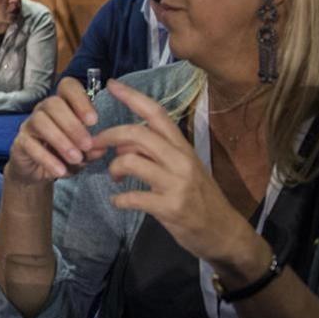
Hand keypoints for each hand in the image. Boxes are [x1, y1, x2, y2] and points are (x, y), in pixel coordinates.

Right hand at [5, 77, 103, 186]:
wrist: (38, 172)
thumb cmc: (63, 155)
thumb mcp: (83, 153)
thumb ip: (92, 149)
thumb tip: (101, 148)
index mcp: (63, 105)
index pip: (67, 86)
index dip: (80, 99)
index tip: (93, 121)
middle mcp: (44, 110)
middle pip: (53, 103)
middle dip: (73, 125)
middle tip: (87, 145)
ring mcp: (29, 124)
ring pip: (40, 121)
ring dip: (60, 140)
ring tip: (76, 158)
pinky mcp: (20, 142)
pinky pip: (30, 144)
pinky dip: (47, 158)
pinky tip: (60, 171)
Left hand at [93, 80, 257, 267]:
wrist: (224, 232)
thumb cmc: (200, 197)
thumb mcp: (183, 168)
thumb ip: (155, 152)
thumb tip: (122, 145)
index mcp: (183, 147)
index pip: (157, 113)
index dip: (132, 97)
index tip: (111, 85)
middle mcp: (181, 160)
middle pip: (137, 134)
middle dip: (108, 136)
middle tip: (94, 145)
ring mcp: (176, 183)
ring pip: (130, 161)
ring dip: (113, 168)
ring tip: (115, 178)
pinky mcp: (170, 207)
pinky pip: (132, 197)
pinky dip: (119, 199)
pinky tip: (120, 202)